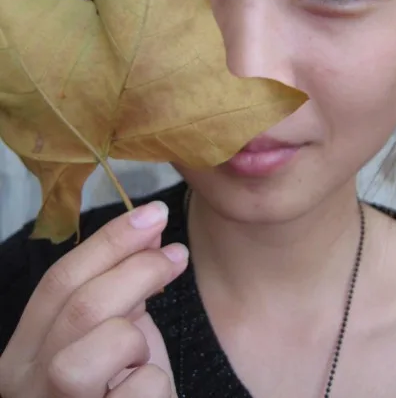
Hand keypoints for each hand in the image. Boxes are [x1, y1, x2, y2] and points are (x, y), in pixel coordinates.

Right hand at [0, 201, 187, 397]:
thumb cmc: (115, 396)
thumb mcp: (109, 338)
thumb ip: (120, 289)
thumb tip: (149, 227)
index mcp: (22, 353)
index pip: (59, 281)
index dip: (109, 240)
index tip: (153, 213)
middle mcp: (24, 385)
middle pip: (83, 304)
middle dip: (138, 269)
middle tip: (176, 255)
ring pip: (104, 343)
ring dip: (137, 337)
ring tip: (143, 353)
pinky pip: (141, 389)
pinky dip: (155, 382)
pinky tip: (149, 393)